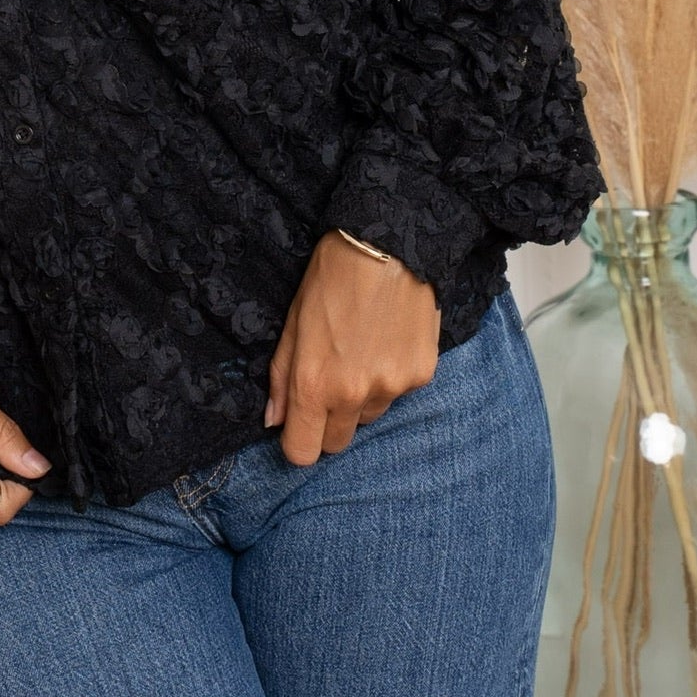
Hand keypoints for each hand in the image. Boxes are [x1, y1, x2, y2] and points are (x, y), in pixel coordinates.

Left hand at [265, 230, 439, 463]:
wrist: (387, 242)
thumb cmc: (331, 275)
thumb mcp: (293, 320)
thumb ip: (282, 376)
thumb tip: (275, 420)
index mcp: (314, 384)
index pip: (302, 453)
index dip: (298, 440)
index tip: (300, 422)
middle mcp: (354, 394)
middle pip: (336, 442)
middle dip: (328, 421)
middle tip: (330, 379)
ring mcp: (392, 387)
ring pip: (370, 417)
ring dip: (362, 398)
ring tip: (361, 350)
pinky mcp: (421, 374)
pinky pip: (399, 394)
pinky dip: (391, 376)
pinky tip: (387, 340)